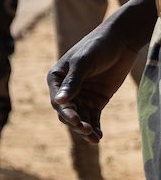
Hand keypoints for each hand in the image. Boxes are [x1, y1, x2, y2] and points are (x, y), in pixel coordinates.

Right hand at [48, 28, 131, 144]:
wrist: (121, 41)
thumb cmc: (98, 46)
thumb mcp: (84, 62)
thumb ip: (72, 82)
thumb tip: (59, 102)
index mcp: (57, 79)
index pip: (58, 101)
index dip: (66, 112)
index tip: (75, 120)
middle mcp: (67, 90)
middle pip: (67, 112)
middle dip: (76, 122)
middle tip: (86, 130)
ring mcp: (82, 96)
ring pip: (80, 117)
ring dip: (85, 128)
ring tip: (94, 138)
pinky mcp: (96, 101)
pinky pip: (94, 117)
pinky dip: (96, 127)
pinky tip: (99, 137)